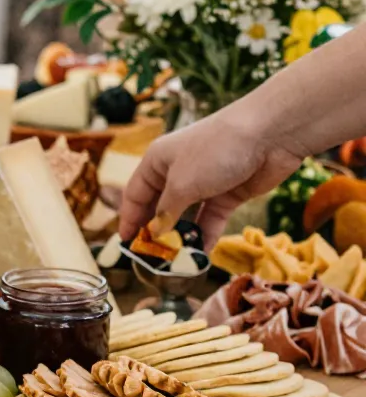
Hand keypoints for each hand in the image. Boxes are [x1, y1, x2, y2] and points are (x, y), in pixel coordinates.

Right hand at [119, 114, 302, 250]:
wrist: (270, 134)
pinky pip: (211, 220)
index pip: (135, 194)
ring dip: (182, 237)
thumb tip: (155, 233)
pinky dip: (205, 236)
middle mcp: (177, 172)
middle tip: (151, 257)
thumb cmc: (215, 151)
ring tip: (176, 261)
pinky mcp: (228, 194)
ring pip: (186, 216)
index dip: (129, 219)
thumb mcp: (181, 184)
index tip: (126, 243)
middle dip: (156, 231)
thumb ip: (166, 212)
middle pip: (160, 207)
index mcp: (157, 162)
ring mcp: (204, 184)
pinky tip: (200, 255)